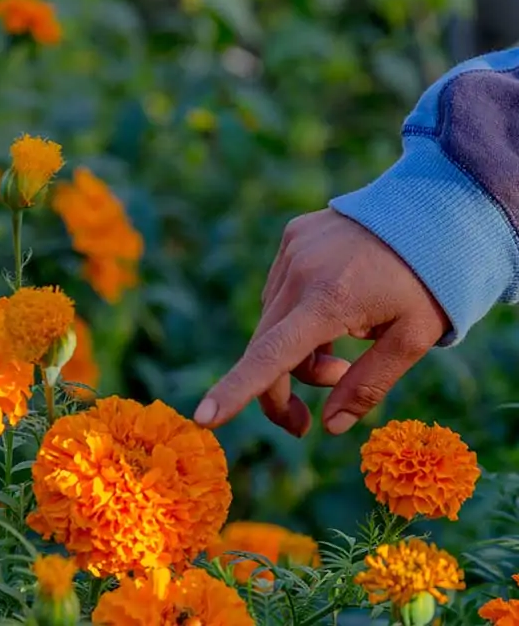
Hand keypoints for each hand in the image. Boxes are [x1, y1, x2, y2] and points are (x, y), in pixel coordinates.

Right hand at [194, 209, 449, 436]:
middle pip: (266, 348)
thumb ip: (368, 385)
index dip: (235, 390)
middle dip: (281, 391)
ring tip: (341, 351)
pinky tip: (334, 309)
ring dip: (296, 352)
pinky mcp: (293, 236)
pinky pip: (280, 291)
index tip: (202, 418)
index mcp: (331, 299)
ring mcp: (293, 249)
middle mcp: (300, 271)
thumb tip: (330, 427)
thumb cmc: (432, 279)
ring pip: (272, 323)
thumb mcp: (413, 338)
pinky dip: (297, 316)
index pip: (272, 355)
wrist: (433, 207)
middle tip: (304, 424)